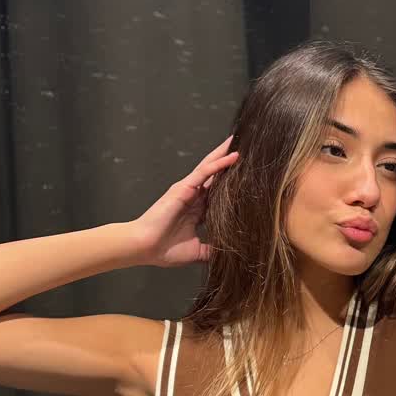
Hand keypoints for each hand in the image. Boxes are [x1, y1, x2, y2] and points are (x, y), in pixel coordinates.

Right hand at [131, 138, 238, 267]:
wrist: (145, 248)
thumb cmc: (164, 250)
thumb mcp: (197, 251)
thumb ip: (213, 250)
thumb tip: (231, 255)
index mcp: (198, 210)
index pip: (220, 193)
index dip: (234, 184)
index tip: (251, 176)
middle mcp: (194, 197)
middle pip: (216, 175)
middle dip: (230, 162)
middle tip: (249, 148)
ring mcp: (189, 190)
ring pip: (211, 167)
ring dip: (226, 154)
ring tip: (241, 140)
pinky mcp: (184, 187)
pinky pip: (204, 172)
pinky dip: (219, 163)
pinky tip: (233, 156)